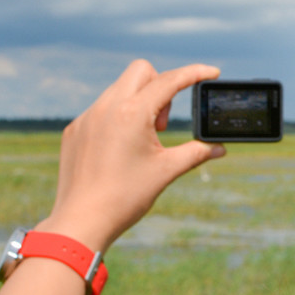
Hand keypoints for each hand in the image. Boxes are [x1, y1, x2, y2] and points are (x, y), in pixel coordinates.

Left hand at [36, 60, 225, 252]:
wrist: (81, 222)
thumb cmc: (125, 198)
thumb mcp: (166, 171)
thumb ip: (196, 153)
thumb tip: (219, 148)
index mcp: (132, 114)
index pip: (169, 80)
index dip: (195, 73)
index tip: (212, 73)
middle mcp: (106, 108)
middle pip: (141, 71)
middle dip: (160, 85)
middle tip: (162, 124)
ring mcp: (87, 118)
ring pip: (119, 89)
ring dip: (138, 102)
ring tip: (141, 140)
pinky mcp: (75, 130)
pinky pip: (100, 109)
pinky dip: (117, 118)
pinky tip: (119, 150)